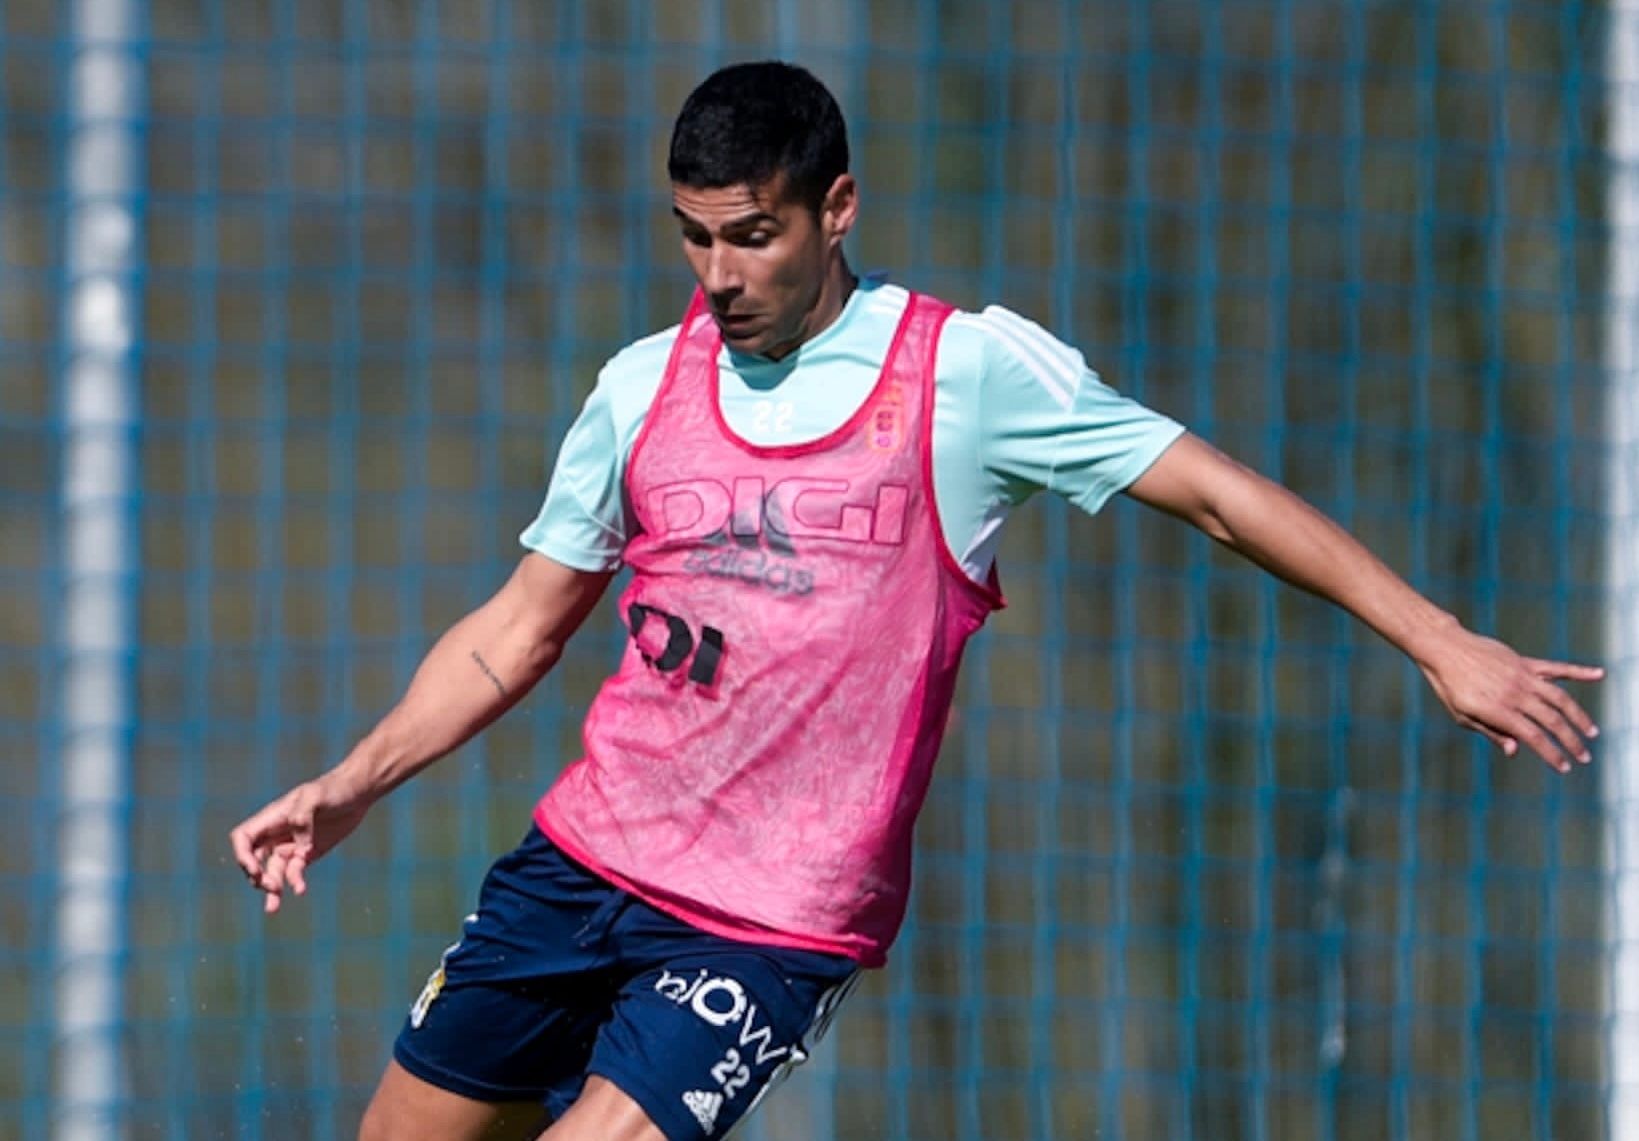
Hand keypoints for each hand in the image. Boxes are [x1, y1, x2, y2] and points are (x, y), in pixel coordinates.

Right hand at [229, 772, 373, 912]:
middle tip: (271, 887)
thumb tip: (299, 845)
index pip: (244, 838)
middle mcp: (277, 833)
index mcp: (272, 818)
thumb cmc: (333, 789)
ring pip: (273, 872)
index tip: (254, 870)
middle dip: (257, 877)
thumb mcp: (316, 796)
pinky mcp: (307, 854)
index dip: (243, 856)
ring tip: (273, 908)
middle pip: (254, 860)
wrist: (357, 793)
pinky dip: (295, 882)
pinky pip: (295, 872)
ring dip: (271, 889)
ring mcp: (292, 845)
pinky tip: (300, 890)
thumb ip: (302, 815)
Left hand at [1416, 629, 1602, 772]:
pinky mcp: (1524, 662)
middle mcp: (1514, 693)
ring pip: (1559, 698)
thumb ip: (1491, 732)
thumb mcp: (1462, 716)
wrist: (1444, 648)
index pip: (1533, 737)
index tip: (1564, 767)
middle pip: (1552, 720)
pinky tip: (1598, 674)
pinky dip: (1579, 671)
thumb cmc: (1449, 686)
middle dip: (1571, 741)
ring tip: (1591, 732)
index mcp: (1497, 710)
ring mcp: (1522, 676)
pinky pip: (1556, 668)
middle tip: (1584, 757)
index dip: (1551, 753)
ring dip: (1579, 716)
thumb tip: (1516, 751)